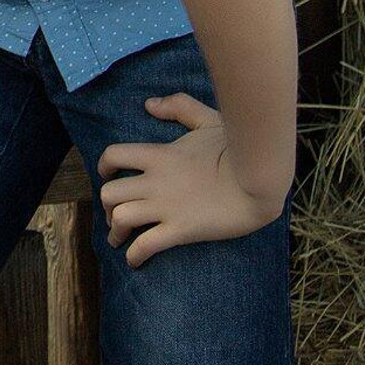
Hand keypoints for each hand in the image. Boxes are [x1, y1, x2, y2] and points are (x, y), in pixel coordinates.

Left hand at [96, 93, 284, 268]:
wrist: (260, 179)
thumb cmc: (237, 148)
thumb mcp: (208, 119)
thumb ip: (178, 107)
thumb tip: (150, 104)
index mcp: (158, 154)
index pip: (112, 155)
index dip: (104, 166)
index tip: (106, 175)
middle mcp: (155, 181)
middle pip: (109, 192)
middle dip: (106, 205)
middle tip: (113, 212)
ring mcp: (167, 207)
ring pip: (120, 219)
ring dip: (115, 231)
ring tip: (118, 238)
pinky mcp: (182, 230)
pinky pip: (146, 245)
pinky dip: (134, 255)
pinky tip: (134, 260)